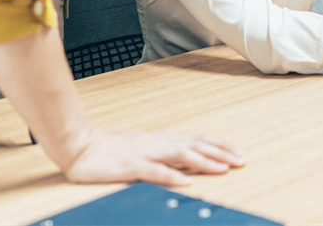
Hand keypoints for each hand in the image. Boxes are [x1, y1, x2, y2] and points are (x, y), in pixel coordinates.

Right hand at [62, 127, 243, 185]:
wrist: (81, 147)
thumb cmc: (112, 149)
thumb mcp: (144, 148)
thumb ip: (165, 152)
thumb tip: (187, 158)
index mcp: (163, 140)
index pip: (198, 140)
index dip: (219, 146)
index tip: (237, 153)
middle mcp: (159, 143)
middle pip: (196, 146)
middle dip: (221, 153)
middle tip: (241, 161)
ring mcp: (146, 153)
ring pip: (181, 155)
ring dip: (204, 162)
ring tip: (223, 169)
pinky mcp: (131, 165)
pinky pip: (154, 171)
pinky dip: (171, 176)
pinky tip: (186, 182)